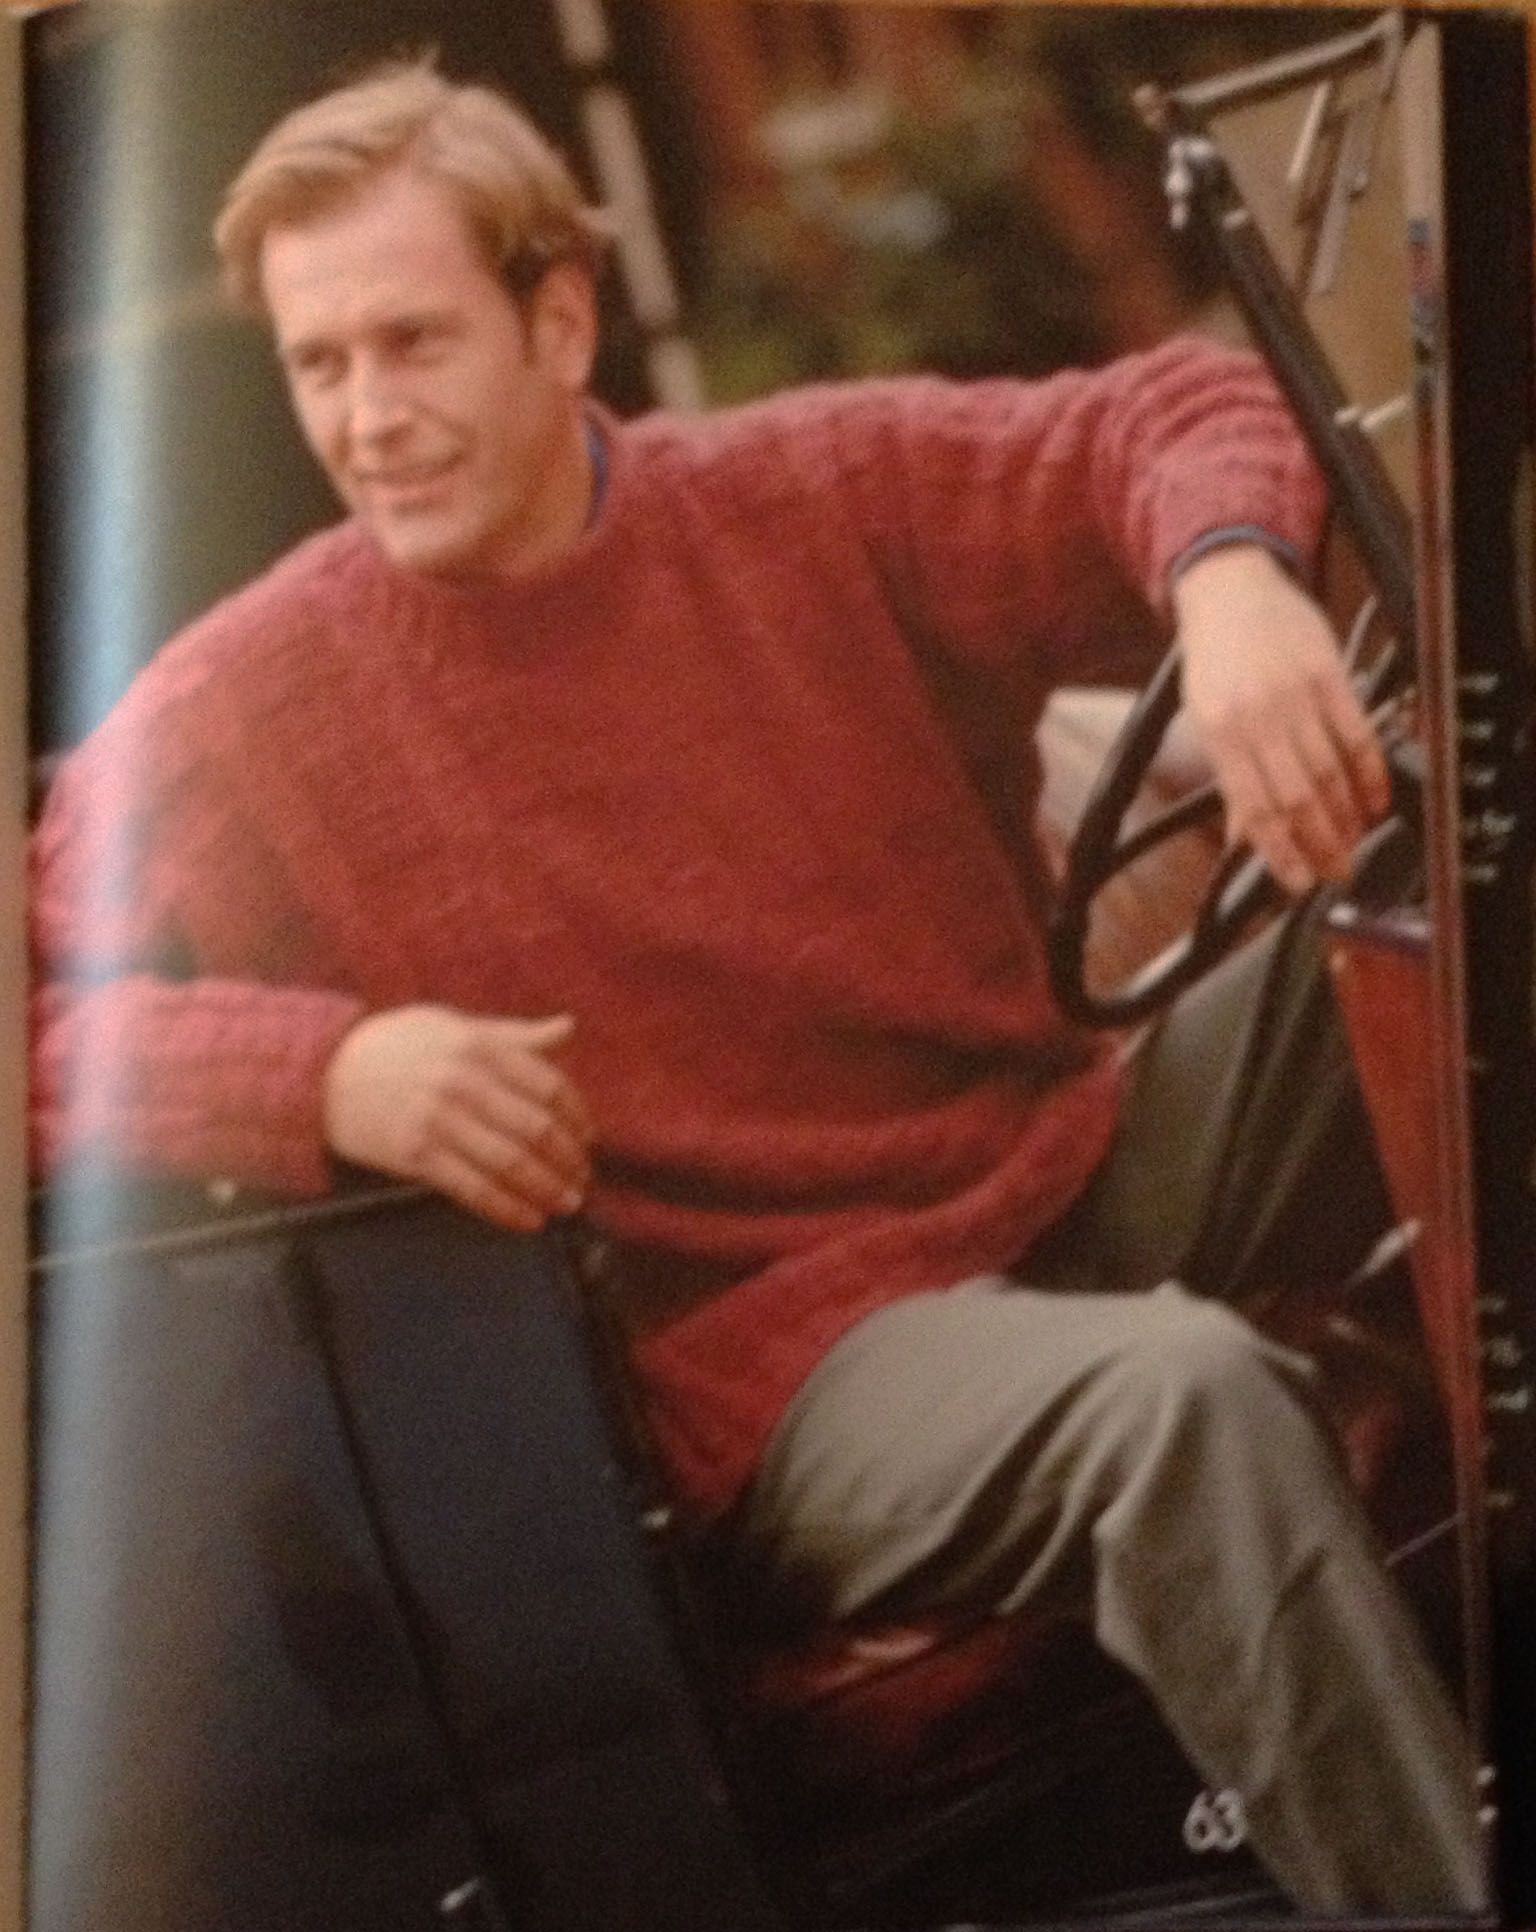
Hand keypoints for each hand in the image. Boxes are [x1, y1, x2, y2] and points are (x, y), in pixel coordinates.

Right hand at [322, 1005, 592, 1231]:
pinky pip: (472, 1189)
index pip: (547, 1085)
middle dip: (568, 1160)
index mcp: (478, 1046)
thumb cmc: (395, 1045)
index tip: (588, 1137)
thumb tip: (568, 1029)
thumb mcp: (453, 1025)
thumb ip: (514, 1035)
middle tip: (583, 1179)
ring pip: (510, 1163)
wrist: (323, 1072)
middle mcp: (462, 1082)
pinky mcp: (416, 1155)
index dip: (576, 1116)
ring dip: (546, 1189)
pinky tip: (528, 1220)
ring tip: (566, 1203)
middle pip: (535, 1128)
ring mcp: (439, 1120)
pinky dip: (506, 1208)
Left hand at [1173, 544, 1390, 893]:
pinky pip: (1356, 734)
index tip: (1298, 881)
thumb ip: (1229, 777)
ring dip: (1347, 817)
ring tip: (1353, 844)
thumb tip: (1243, 838)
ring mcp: (1297, 695)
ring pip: (1331, 772)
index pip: (1256, 808)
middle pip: (1299, 797)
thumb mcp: (1204, 717)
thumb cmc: (1214, 657)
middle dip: (1321, 844)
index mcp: (1221, 732)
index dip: (1281, 852)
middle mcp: (1259, 716)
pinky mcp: (1330, 675)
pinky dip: (1370, 773)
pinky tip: (1374, 799)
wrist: (1230, 588)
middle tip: (1335, 871)